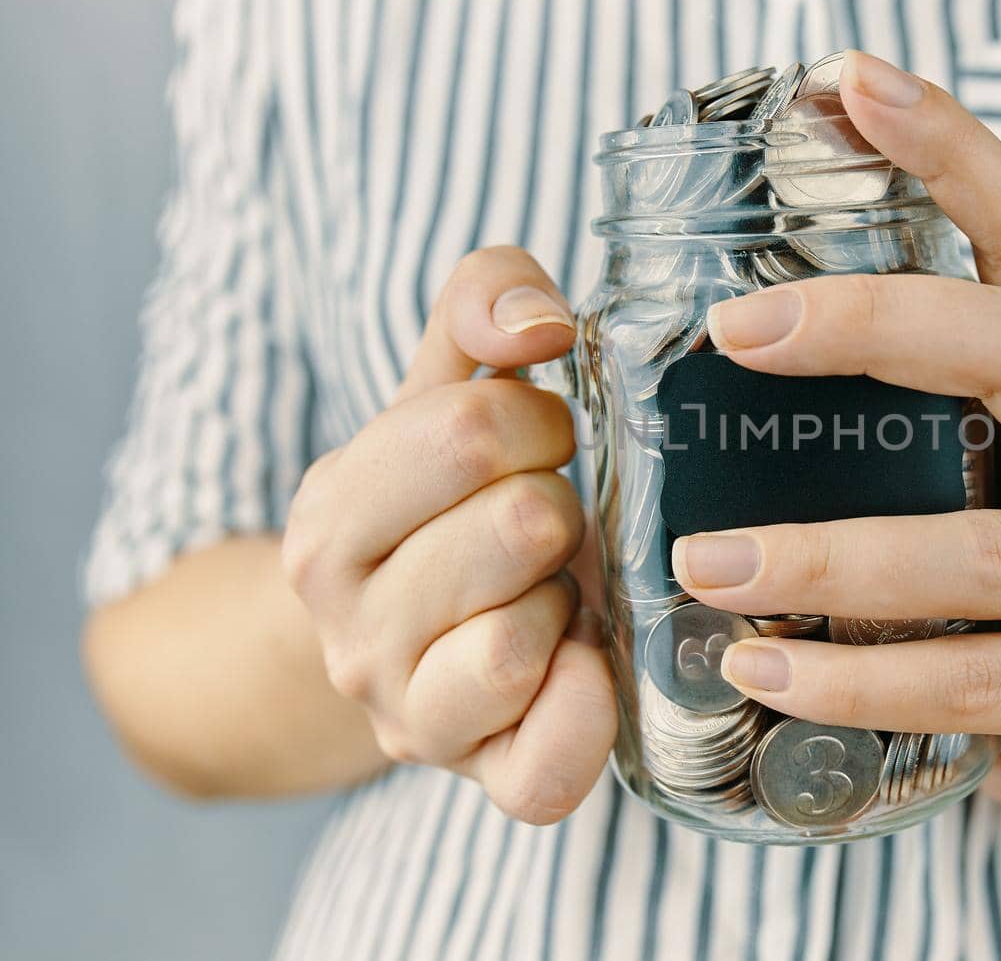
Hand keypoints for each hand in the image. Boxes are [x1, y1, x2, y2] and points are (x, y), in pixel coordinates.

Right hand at [282, 246, 615, 823]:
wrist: (405, 638)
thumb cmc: (444, 500)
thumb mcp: (443, 387)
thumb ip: (481, 304)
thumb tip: (539, 321)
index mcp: (330, 516)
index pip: (470, 430)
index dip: (539, 422)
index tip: (537, 443)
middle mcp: (349, 628)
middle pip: (521, 526)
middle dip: (561, 505)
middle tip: (546, 520)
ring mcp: (408, 715)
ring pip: (519, 642)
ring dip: (567, 598)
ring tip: (549, 588)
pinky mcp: (480, 777)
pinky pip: (543, 768)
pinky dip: (581, 715)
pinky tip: (588, 664)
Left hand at [669, 52, 1000, 821]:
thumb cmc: (988, 583)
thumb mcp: (952, 477)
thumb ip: (877, 421)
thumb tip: (694, 354)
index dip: (955, 154)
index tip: (853, 81)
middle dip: (875, 322)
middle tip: (737, 328)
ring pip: (983, 551)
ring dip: (833, 558)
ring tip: (709, 565)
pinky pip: (973, 682)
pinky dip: (858, 682)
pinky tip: (764, 678)